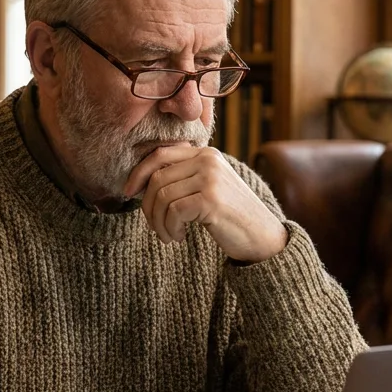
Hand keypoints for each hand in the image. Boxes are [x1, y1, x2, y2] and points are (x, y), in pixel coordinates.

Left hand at [124, 145, 287, 261]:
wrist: (262, 238)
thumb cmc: (229, 217)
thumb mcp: (207, 188)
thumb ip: (183, 177)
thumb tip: (139, 182)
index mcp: (206, 153)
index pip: (160, 154)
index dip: (138, 173)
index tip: (128, 193)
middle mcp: (208, 160)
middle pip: (157, 177)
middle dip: (148, 206)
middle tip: (155, 227)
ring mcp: (211, 178)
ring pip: (162, 196)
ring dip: (158, 222)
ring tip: (168, 235)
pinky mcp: (211, 199)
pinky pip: (173, 211)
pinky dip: (169, 228)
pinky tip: (178, 237)